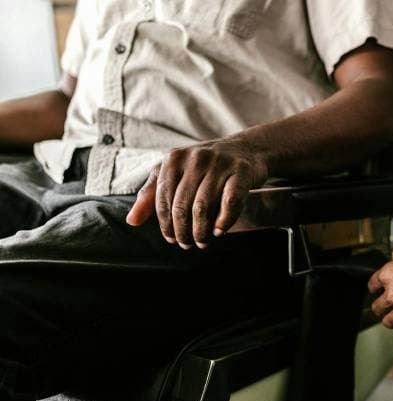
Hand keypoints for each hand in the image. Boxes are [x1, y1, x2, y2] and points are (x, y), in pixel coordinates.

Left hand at [126, 138, 267, 248]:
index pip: (163, 199)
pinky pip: (230, 202)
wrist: (246, 149)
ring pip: (203, 207)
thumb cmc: (206, 166)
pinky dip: (224, 221)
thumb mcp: (175, 172)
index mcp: (174, 159)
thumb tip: (131, 221)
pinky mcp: (241, 172)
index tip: (171, 239)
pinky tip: (219, 231)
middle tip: (187, 244)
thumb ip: (152, 194)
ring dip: (201, 231)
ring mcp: (219, 164)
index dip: (165, 224)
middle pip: (182, 205)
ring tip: (202, 241)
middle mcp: (195, 158)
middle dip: (183, 231)